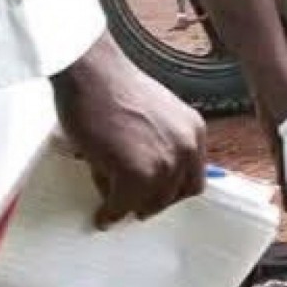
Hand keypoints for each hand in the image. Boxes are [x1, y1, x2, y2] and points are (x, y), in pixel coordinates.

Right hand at [53, 34, 206, 229]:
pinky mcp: (134, 174)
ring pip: (149, 203)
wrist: (92, 72)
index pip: (193, 178)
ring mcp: (162, 163)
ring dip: (129, 206)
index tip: (158, 195)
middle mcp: (185, 148)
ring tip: (114, 205)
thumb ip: (159, 142)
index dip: (173, 190)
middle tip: (135, 206)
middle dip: (152, 202)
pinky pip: (121, 205)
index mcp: (193, 131)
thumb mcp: (154, 115)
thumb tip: (142, 175)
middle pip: (174, 195)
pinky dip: (110, 212)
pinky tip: (102, 214)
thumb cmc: (112, 85)